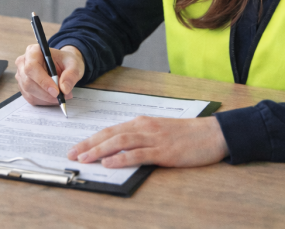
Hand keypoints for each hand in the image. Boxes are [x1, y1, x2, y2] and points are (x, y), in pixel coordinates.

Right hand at [15, 45, 84, 105]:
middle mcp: (23, 63)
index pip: (32, 67)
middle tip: (62, 96)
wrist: (63, 65)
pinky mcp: (23, 87)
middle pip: (28, 82)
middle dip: (46, 93)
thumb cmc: (66, 62)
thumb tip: (64, 89)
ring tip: (61, 96)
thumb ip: (71, 75)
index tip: (56, 91)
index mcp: (33, 51)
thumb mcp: (74, 64)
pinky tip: (53, 97)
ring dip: (46, 98)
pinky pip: (31, 98)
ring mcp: (21, 75)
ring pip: (29, 92)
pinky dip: (44, 101)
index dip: (43, 81)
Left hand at [66, 115, 228, 167]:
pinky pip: (138, 154)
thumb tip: (118, 150)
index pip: (110, 130)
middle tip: (71, 154)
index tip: (76, 148)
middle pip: (110, 134)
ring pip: (120, 142)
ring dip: (99, 150)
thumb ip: (140, 138)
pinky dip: (121, 158)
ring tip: (84, 159)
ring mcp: (154, 139)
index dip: (91, 139)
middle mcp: (144, 127)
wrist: (212, 133)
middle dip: (88, 145)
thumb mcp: (159, 132)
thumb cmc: (186, 135)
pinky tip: (109, 162)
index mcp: (141, 122)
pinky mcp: (164, 151)